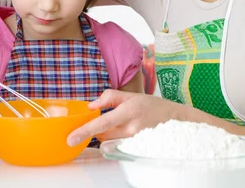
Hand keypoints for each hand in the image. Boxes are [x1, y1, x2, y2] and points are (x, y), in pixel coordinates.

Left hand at [66, 90, 184, 146]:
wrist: (173, 118)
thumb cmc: (150, 105)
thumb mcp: (130, 95)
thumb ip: (109, 97)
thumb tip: (91, 106)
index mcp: (129, 111)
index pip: (103, 123)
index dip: (85, 131)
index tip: (71, 139)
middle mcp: (132, 128)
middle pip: (102, 135)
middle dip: (98, 129)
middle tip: (108, 119)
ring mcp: (136, 141)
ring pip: (109, 142)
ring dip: (107, 135)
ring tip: (119, 125)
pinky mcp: (138, 149)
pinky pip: (118, 147)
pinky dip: (115, 140)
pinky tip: (123, 133)